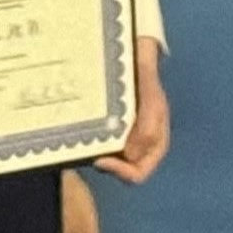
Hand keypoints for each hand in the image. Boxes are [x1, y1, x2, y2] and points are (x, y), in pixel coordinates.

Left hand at [94, 37, 168, 182]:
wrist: (132, 59)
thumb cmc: (145, 81)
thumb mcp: (152, 101)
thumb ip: (147, 127)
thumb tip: (131, 156)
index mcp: (154, 146)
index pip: (138, 173)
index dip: (121, 173)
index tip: (101, 160)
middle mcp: (138, 147)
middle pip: (120, 170)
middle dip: (105, 164)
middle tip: (87, 151)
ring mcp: (122, 138)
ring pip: (107, 157)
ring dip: (94, 153)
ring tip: (80, 140)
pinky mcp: (108, 128)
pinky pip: (98, 141)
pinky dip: (88, 140)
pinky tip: (78, 129)